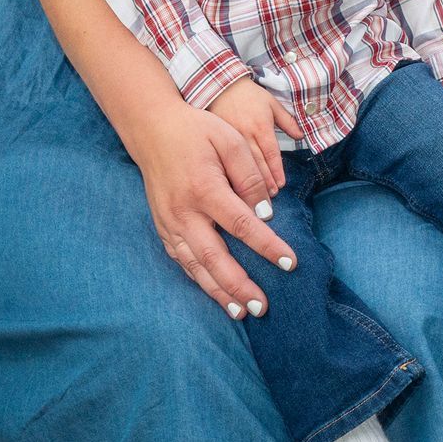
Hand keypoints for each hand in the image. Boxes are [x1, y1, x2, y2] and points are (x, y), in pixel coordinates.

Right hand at [122, 102, 299, 316]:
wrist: (152, 129)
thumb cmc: (198, 132)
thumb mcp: (230, 140)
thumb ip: (250, 175)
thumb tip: (266, 211)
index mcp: (205, 189)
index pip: (242, 225)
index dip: (267, 246)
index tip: (290, 263)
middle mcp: (184, 213)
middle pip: (215, 258)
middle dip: (240, 286)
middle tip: (262, 307)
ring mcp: (169, 223)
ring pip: (195, 266)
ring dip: (218, 292)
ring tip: (240, 312)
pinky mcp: (162, 227)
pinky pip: (181, 260)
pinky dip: (198, 280)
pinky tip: (214, 292)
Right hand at [208, 77, 301, 194]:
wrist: (220, 85)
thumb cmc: (249, 95)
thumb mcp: (271, 103)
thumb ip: (287, 120)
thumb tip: (301, 136)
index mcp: (261, 126)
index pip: (271, 153)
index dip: (276, 171)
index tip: (281, 185)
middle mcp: (246, 134)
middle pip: (257, 163)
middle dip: (264, 182)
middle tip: (270, 199)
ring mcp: (229, 138)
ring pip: (240, 166)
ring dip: (249, 183)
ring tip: (256, 198)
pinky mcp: (216, 141)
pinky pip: (223, 161)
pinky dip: (229, 175)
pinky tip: (232, 188)